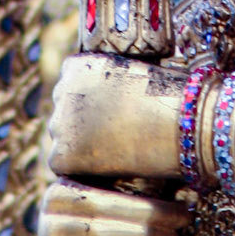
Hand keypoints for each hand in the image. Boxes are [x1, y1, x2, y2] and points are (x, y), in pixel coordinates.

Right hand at [38, 179, 187, 235]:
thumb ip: (125, 181)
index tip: (184, 213)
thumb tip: (177, 165)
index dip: (153, 209)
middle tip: (181, 235)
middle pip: (115, 231)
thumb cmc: (99, 217)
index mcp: (58, 195)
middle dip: (156, 234)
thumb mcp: (101, 191)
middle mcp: (50, 228)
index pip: (112, 203)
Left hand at [47, 54, 184, 179]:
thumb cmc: (166, 99)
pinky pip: (62, 164)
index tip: (110, 112)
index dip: (92, 102)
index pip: (71, 85)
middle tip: (112, 136)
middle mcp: (61, 91)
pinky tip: (105, 166)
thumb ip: (108, 83)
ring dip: (80, 145)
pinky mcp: (60, 155)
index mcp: (76, 66)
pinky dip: (80, 169)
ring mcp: (58, 123)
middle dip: (82, 124)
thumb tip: (103, 101)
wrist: (176, 124)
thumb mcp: (132, 75)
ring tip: (113, 150)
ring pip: (63, 138)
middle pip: (64, 112)